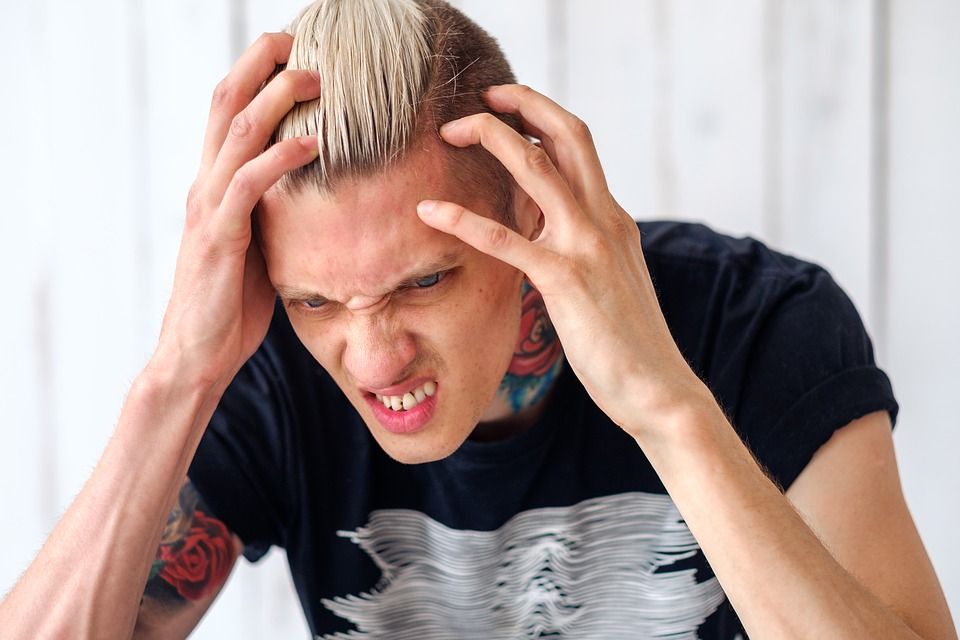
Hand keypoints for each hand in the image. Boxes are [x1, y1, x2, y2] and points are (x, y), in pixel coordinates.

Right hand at [154, 33, 319, 391]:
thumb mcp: (258, 244)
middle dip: (261, 63)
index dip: (257, 73)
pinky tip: (313, 142)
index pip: (229, 110)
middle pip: (225, 102)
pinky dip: (281, 158)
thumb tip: (313, 193)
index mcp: (214, 183)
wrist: (197, 353)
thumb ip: (273, 211)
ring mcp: (208, 207)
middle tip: (300, 39)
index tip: (294, 49)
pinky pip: (249, 186)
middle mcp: (205, 184)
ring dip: (277, 98)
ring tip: (317, 76)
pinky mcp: (218, 237)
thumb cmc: (231, 302)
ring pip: (236, 133)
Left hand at [417, 85, 712, 437]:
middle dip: (522, 104)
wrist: (656, 387)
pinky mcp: (565, 280)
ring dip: (492, 138)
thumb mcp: (610, 279)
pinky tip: (429, 211)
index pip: (579, 147)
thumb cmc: (627, 341)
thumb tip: (549, 235)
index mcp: (613, 218)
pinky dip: (464, 219)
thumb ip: (584, 248)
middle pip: (566, 135)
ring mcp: (587, 246)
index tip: (506, 109)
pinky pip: (506, 239)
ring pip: (536, 169)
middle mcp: (604, 220)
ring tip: (450, 132)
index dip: (541, 118)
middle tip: (480, 97)